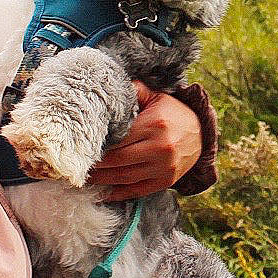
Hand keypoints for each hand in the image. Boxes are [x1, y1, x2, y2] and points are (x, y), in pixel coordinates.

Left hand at [91, 84, 203, 201]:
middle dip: (95, 165)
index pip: (118, 138)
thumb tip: (110, 85)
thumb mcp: (156, 97)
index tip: (81, 147)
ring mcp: (164, 167)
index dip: (98, 145)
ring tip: (84, 177)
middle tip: (77, 165)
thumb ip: (134, 91)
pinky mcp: (165, 181)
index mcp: (155, 124)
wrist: (201, 135)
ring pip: (124, 177)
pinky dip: (117, 193)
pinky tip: (103, 192)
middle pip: (118, 160)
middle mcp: (160, 147)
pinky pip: (136, 190)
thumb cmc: (173, 114)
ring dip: (101, 180)